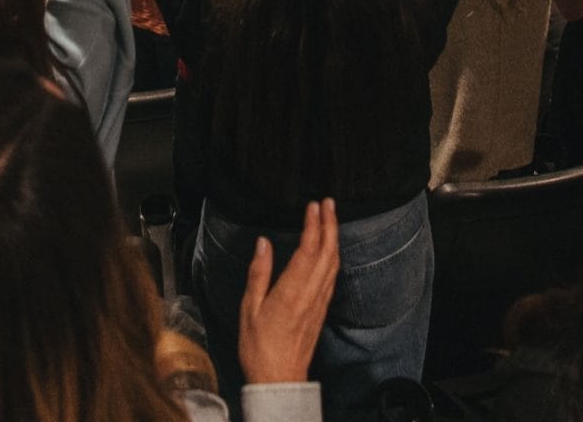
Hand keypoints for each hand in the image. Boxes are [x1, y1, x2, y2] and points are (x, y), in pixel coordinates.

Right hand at [237, 200, 339, 387]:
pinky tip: (330, 250)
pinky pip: (332, 277)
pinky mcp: (321, 310)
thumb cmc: (259, 348)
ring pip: (333, 264)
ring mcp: (319, 302)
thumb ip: (259, 273)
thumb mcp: (249, 309)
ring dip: (334, 238)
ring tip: (332, 218)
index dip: (314, 225)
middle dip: (330, 224)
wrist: (279, 379)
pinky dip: (333, 256)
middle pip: (327, 253)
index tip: (314, 205)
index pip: (308, 250)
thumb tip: (263, 244)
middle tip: (329, 202)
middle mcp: (310, 294)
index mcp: (291, 292)